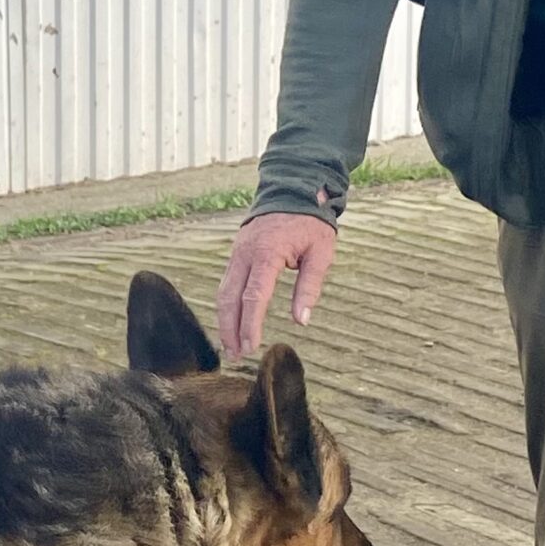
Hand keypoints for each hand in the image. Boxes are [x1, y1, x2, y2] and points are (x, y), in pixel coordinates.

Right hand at [217, 210, 337, 355]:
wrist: (293, 190)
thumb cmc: (310, 222)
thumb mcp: (321, 253)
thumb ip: (309, 287)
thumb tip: (301, 321)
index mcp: (267, 253)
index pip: (254, 296)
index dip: (250, 324)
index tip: (251, 346)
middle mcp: (245, 253)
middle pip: (230, 297)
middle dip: (230, 329)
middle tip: (236, 355)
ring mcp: (237, 252)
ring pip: (223, 291)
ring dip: (225, 320)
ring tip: (230, 347)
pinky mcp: (236, 253)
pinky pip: (226, 283)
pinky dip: (226, 305)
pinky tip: (231, 323)